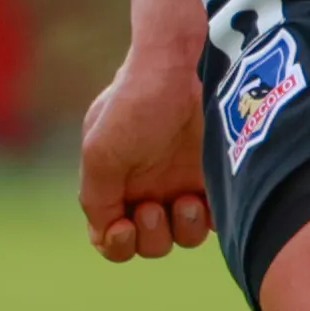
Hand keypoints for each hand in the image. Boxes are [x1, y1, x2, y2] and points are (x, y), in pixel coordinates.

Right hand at [78, 33, 213, 262]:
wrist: (185, 66)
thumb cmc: (136, 104)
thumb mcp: (99, 151)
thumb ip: (96, 198)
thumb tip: (106, 230)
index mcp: (113, 181)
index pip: (107, 235)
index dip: (115, 244)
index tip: (123, 227)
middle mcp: (146, 186)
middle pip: (146, 243)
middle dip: (149, 236)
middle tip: (153, 207)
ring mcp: (180, 182)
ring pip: (181, 237)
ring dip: (180, 230)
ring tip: (184, 201)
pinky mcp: (213, 177)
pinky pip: (212, 220)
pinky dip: (207, 220)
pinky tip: (202, 198)